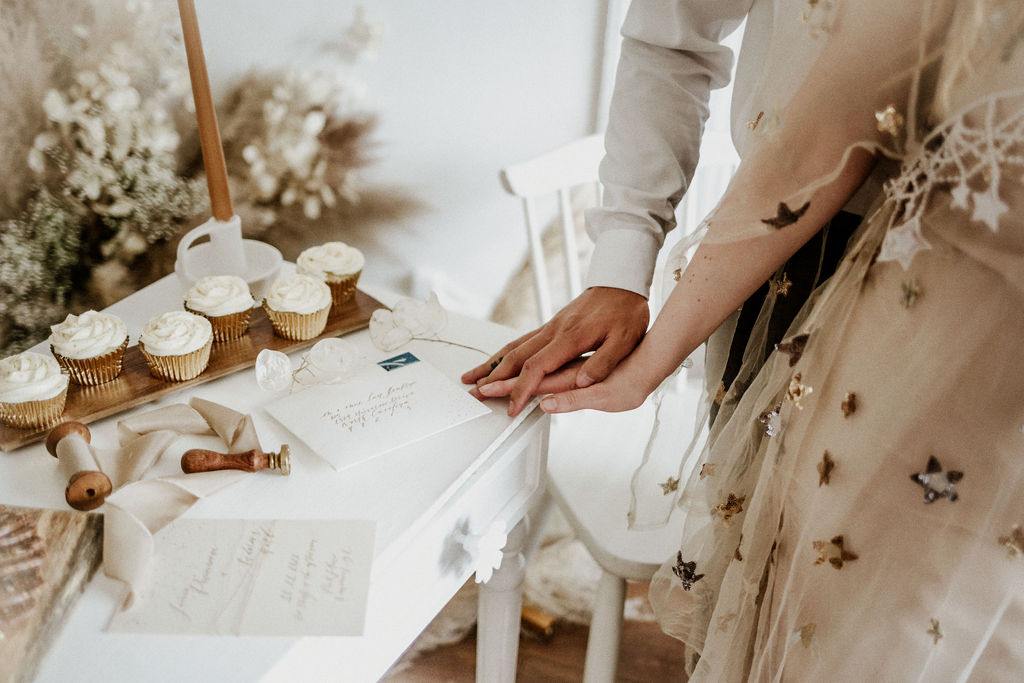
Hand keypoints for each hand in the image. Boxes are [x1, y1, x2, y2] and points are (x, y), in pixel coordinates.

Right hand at [461, 287, 648, 415]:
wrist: (622, 283)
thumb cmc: (626, 312)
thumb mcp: (625, 340)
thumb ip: (603, 362)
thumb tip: (584, 381)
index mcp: (569, 338)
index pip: (536, 367)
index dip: (522, 390)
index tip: (512, 407)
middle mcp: (553, 331)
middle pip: (515, 357)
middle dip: (492, 378)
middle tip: (474, 394)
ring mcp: (550, 327)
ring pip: (513, 347)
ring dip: (491, 364)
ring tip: (471, 378)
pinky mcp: (551, 325)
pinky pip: (521, 341)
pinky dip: (503, 354)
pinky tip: (496, 361)